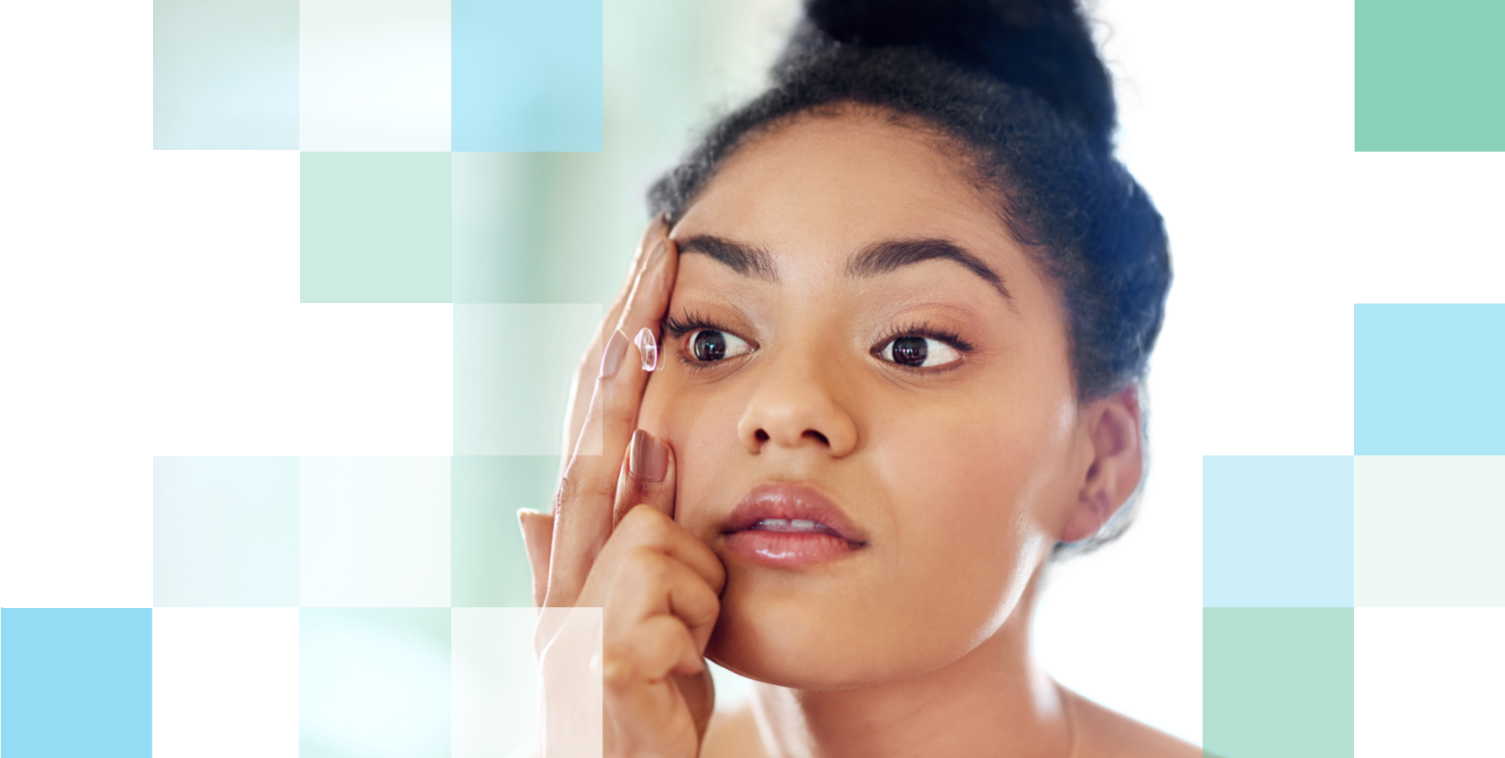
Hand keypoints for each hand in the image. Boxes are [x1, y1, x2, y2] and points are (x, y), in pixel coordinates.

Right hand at [518, 218, 726, 756]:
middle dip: (629, 334)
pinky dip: (688, 632)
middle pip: (596, 428)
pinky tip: (673, 672)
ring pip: (654, 533)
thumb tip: (634, 452)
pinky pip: (669, 603)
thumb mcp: (658, 606)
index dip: (624, 340)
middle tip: (660, 245)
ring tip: (680, 641)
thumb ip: (637, 533)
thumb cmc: (648, 689)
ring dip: (692, 587)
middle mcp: (563, 563)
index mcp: (584, 543)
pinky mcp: (596, 653)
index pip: (602, 421)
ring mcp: (569, 607)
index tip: (658, 262)